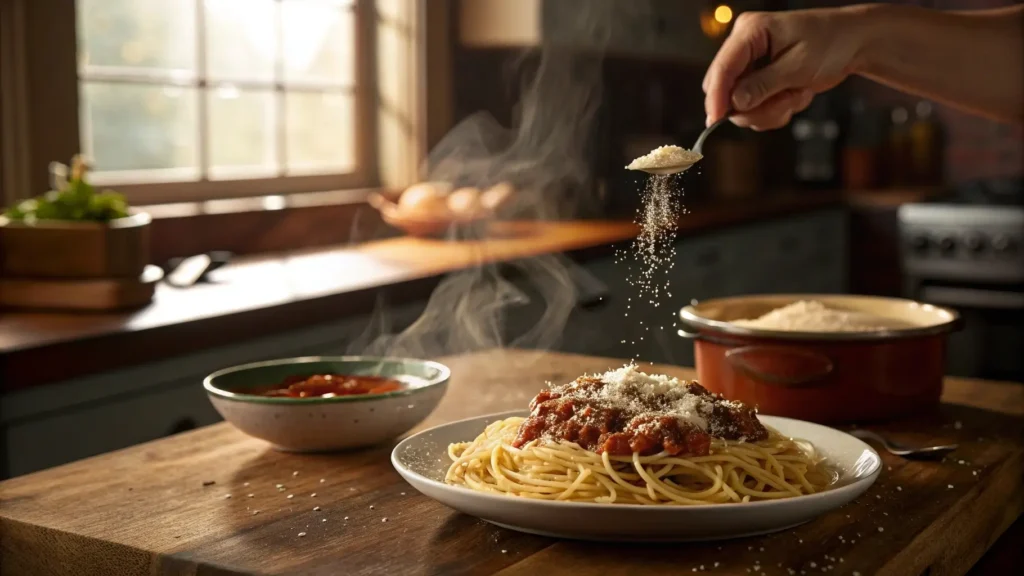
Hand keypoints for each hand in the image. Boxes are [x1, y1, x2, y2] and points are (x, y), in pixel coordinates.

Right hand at [703, 8, 864, 130]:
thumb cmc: (831, 43)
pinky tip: (795, 95)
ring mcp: (750, 64)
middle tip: (785, 102)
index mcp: (750, 30)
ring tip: (797, 94)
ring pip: (740, 104)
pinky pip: (754, 107)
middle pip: (725, 89)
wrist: (853, 43)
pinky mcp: (758, 79)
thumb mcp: (798, 66)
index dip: (717, 97)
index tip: (715, 121)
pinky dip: (776, 110)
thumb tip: (735, 103)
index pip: (723, 67)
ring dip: (770, 109)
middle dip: (753, 106)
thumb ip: (764, 85)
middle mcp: (744, 45)